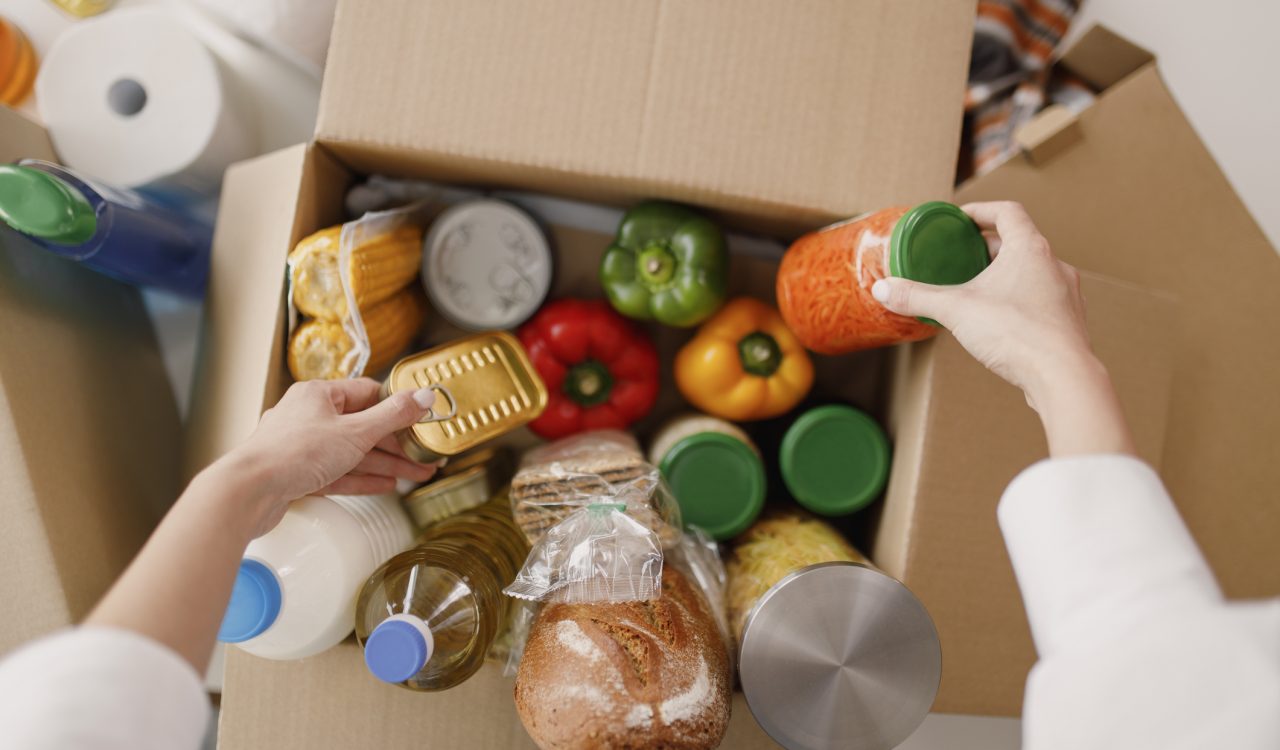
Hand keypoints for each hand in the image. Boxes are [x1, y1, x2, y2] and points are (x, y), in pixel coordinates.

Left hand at [215, 378, 439, 535]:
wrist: (249, 491)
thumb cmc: (293, 454)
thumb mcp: (355, 432)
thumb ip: (392, 416)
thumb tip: (423, 396)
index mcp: (319, 395)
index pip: (368, 394)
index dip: (397, 407)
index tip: (420, 419)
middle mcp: (309, 416)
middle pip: (363, 427)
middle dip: (397, 445)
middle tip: (423, 456)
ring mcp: (302, 446)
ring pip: (352, 453)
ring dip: (385, 464)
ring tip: (414, 475)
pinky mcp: (297, 474)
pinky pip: (338, 473)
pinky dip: (362, 479)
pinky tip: (385, 485)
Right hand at [871, 201, 1133, 456]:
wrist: (1062, 376)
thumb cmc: (1016, 334)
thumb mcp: (955, 310)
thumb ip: (917, 297)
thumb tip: (883, 290)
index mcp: (1030, 249)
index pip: (1007, 212)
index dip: (981, 210)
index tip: (961, 219)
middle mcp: (1054, 265)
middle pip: (1019, 242)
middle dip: (988, 247)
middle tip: (962, 256)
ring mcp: (1066, 294)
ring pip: (1033, 272)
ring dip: (1007, 274)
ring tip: (979, 289)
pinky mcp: (1069, 321)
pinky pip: (1042, 299)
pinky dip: (1020, 300)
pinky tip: (1001, 320)